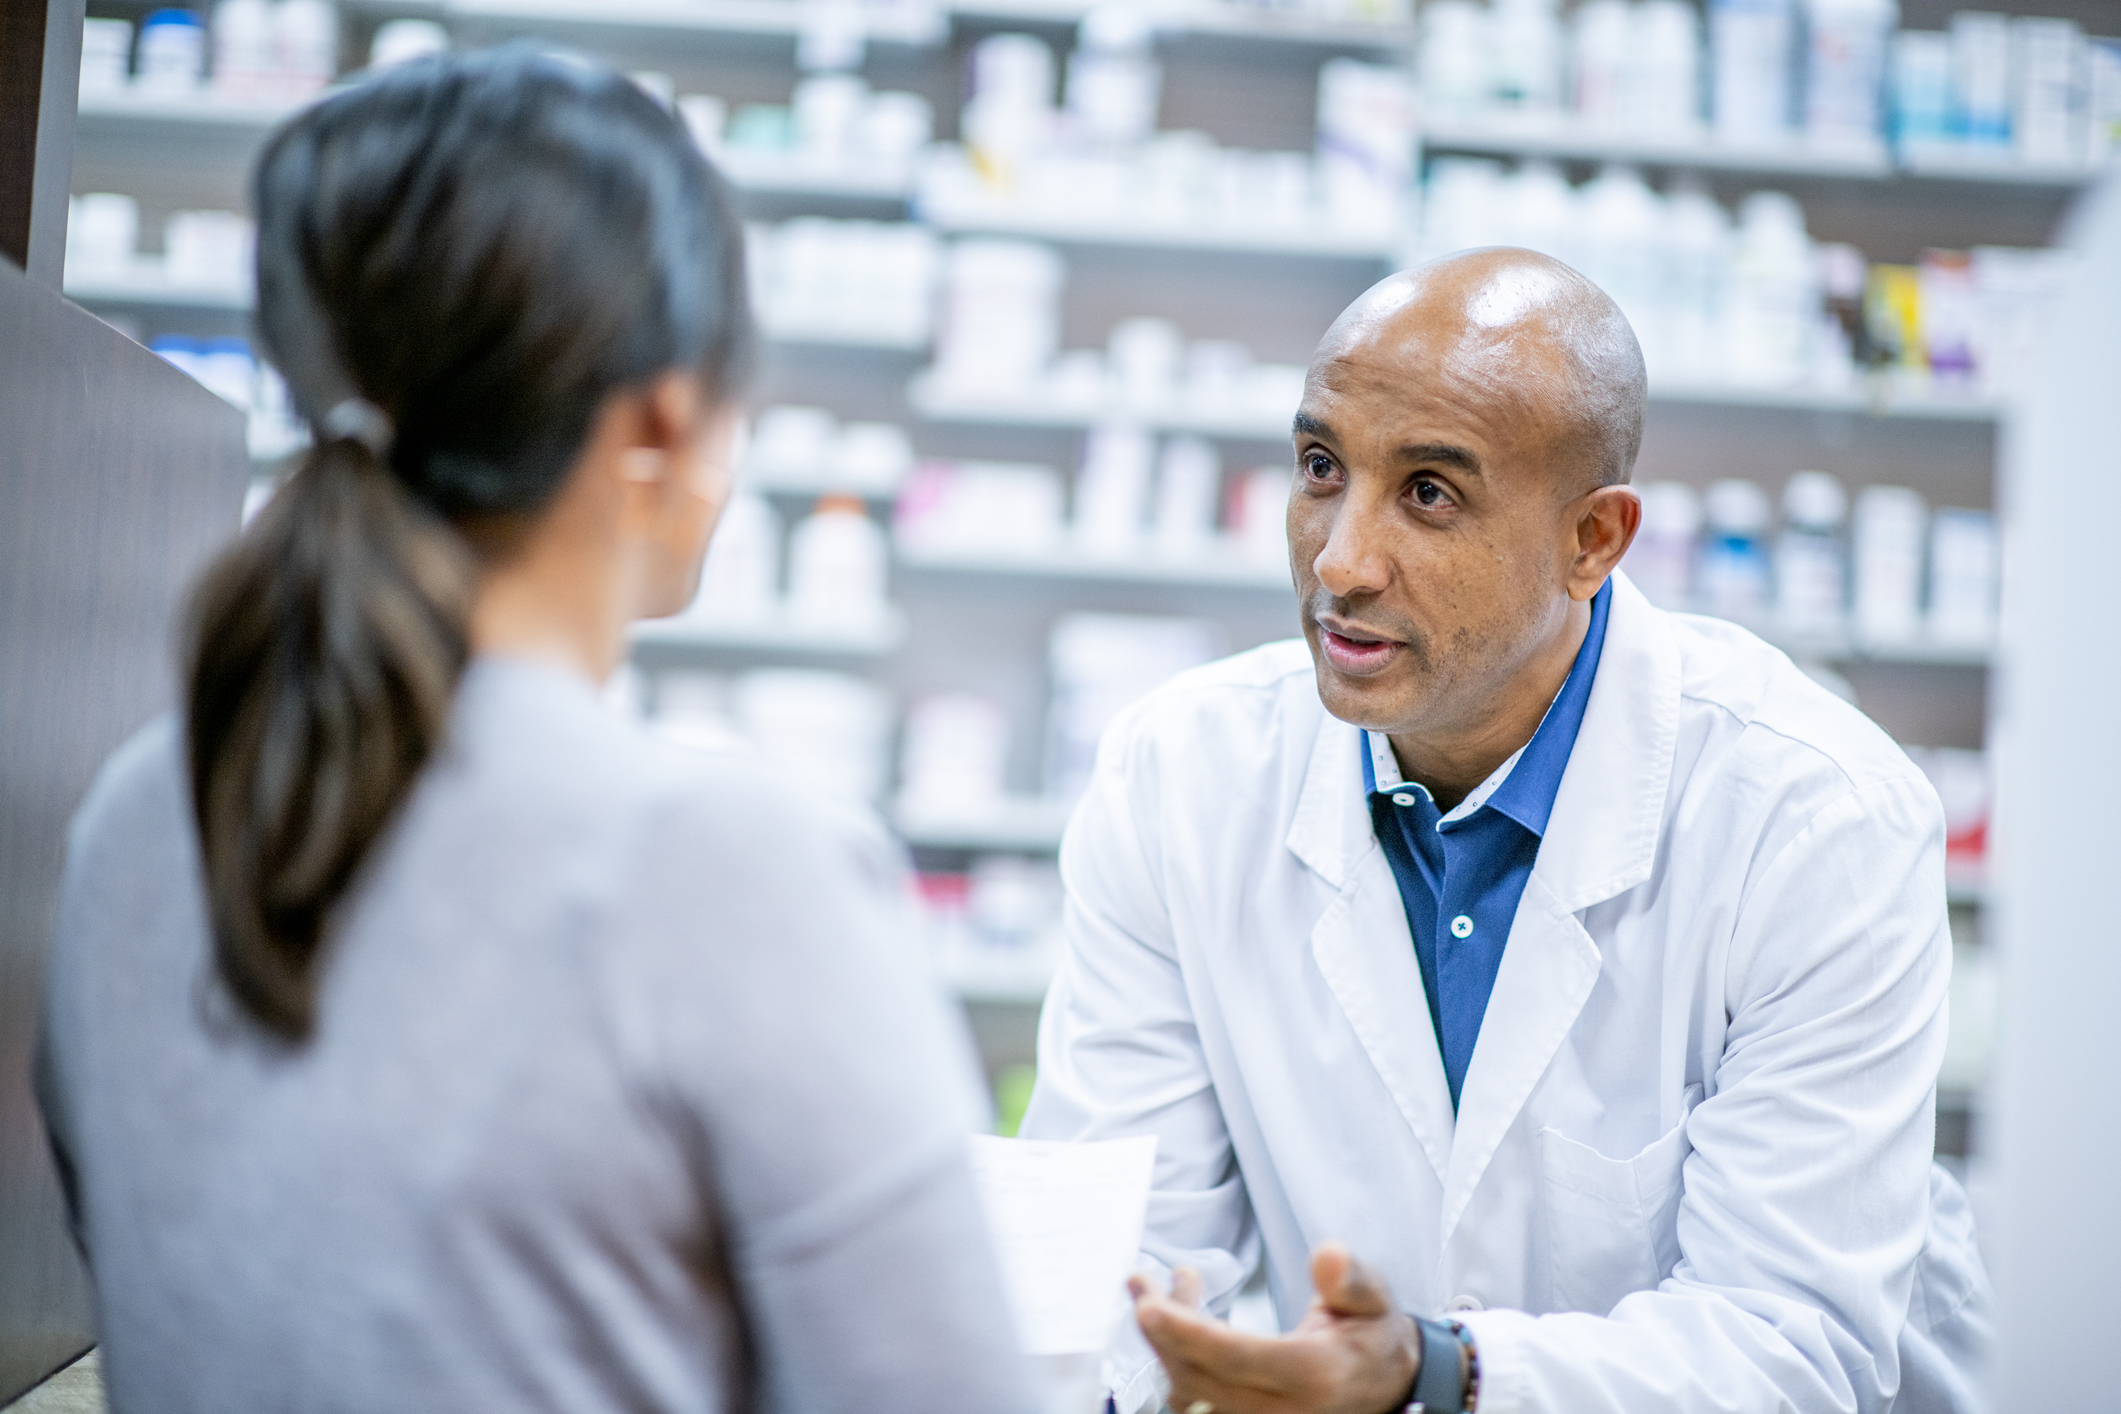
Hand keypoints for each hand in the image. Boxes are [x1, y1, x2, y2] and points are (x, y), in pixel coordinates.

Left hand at [1128, 1243, 1420, 1413]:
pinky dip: (1175, 1362)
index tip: (1151, 1307)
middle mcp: (1284, 1411)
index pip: (1238, 1358)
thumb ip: (1349, 1279)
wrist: (1383, 1385)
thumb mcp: (1372, 1300)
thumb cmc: (1370, 1337)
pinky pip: (1194, 1402)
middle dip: (1161, 1330)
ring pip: (1189, 1392)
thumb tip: (1327, 1255)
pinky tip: (1173, 1322)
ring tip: (1154, 1290)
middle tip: (1141, 1283)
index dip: (1189, 1333)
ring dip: (1163, 1342)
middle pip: (1200, 1377)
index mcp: (1315, 1376)